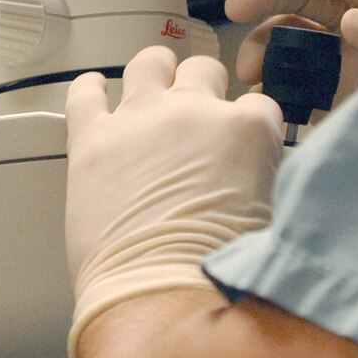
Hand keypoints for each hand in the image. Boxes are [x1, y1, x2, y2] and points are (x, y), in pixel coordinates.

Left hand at [63, 48, 283, 357]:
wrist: (161, 293)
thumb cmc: (217, 271)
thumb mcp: (271, 219)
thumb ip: (266, 183)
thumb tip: (259, 182)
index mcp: (246, 130)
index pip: (258, 104)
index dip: (250, 123)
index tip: (241, 138)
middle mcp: (193, 112)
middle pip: (203, 71)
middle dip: (204, 86)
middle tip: (197, 110)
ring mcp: (140, 120)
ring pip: (149, 64)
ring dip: (155, 70)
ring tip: (153, 80)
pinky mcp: (93, 139)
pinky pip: (85, 94)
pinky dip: (90, 89)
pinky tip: (94, 90)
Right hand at [225, 0, 357, 83]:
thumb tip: (348, 22)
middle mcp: (349, 20)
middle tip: (235, 9)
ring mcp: (333, 56)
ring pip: (286, 38)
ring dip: (262, 48)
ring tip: (250, 71)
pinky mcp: (322, 90)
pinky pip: (288, 80)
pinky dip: (268, 85)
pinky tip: (259, 93)